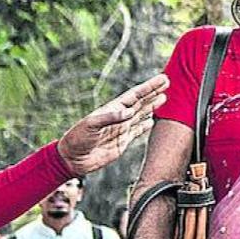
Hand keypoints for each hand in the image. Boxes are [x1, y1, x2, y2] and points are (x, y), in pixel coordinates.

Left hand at [55, 75, 170, 175]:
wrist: (72, 159)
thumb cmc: (77, 139)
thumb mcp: (91, 124)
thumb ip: (110, 117)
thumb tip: (130, 111)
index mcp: (112, 109)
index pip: (134, 95)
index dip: (149, 87)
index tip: (162, 79)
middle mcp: (118, 117)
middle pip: (140, 102)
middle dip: (153, 92)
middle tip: (167, 82)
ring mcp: (121, 129)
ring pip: (141, 114)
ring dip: (152, 106)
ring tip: (163, 97)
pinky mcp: (122, 142)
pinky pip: (137, 131)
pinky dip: (145, 126)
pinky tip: (152, 120)